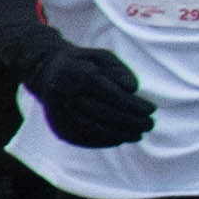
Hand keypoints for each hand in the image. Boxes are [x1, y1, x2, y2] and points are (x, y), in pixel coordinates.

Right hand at [23, 38, 154, 146]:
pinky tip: (121, 139)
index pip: (110, 94)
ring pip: (95, 129)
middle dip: (131, 122)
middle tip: (150, 124)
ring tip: (139, 134)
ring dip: (121, 134)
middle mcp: (65, 95)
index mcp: (77, 73)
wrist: (46, 73)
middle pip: (104, 113)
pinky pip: (84, 139)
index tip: (151, 109)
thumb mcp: (103, 57)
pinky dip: (105, 141)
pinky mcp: (59, 128)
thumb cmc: (83, 64)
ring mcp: (59, 113)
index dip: (133, 105)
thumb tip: (132, 90)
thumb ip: (120, 70)